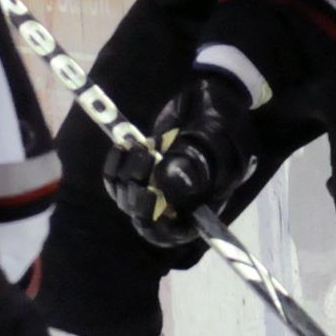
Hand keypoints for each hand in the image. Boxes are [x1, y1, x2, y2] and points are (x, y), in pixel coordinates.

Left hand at [102, 71, 253, 247]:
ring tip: (142, 144)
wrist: (207, 103)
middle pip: (143, 218)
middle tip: (147, 154)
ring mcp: (153, 190)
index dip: (156, 223)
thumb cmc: (220, 124)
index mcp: (199, 208)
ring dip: (127, 173)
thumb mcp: (213, 141)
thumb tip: (170, 185)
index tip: (151, 194)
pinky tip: (124, 146)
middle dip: (137, 192)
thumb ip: (195, 164)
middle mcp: (175, 206)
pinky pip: (115, 179)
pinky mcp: (137, 173)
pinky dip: (114, 165)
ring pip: (126, 198)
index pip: (172, 233)